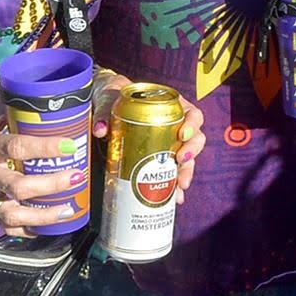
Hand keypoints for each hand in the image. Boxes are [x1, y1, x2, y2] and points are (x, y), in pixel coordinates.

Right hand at [0, 97, 89, 237]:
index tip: (70, 145)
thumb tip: (45, 94)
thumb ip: (12, 101)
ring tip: (68, 209)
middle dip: (50, 185)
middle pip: (17, 187)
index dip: (45, 148)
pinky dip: (26, 229)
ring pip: (11, 214)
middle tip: (77, 175)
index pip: (16, 148)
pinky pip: (3, 224)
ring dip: (42, 215)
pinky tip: (47, 224)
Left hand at [93, 80, 207, 204]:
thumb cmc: (113, 97)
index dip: (192, 125)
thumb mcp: (110, 100)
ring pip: (187, 158)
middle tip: (181, 161)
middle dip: (192, 152)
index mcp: (171, 107)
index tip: (182, 134)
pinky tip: (174, 198)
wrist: (106, 107)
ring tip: (180, 187)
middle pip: (195, 138)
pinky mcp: (159, 158)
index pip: (192, 114)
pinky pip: (173, 171)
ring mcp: (169, 143)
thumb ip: (105, 112)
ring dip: (186, 172)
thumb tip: (101, 129)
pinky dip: (175, 186)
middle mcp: (176, 125)